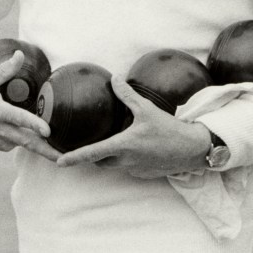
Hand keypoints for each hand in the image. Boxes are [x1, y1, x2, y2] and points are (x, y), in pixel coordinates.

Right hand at [0, 50, 59, 160]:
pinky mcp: (1, 147)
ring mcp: (1, 141)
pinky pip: (19, 142)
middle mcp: (0, 130)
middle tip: (66, 158)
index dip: (33, 125)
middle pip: (28, 142)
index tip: (47, 131)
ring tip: (63, 152)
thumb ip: (4, 70)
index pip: (18, 119)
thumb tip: (20, 54)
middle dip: (47, 151)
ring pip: (27, 144)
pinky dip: (31, 140)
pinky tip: (40, 136)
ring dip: (44, 147)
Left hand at [56, 75, 211, 177]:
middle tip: (91, 142)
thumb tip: (115, 79)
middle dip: (94, 155)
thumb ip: (127, 95)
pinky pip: (129, 166)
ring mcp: (135, 169)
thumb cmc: (169, 129)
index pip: (93, 153)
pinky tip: (139, 147)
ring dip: (113, 155)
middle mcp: (126, 161)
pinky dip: (128, 158)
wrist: (193, 149)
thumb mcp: (147, 109)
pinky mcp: (144, 173)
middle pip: (101, 161)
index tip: (60, 162)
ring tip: (119, 140)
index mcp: (123, 145)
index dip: (75, 158)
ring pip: (115, 164)